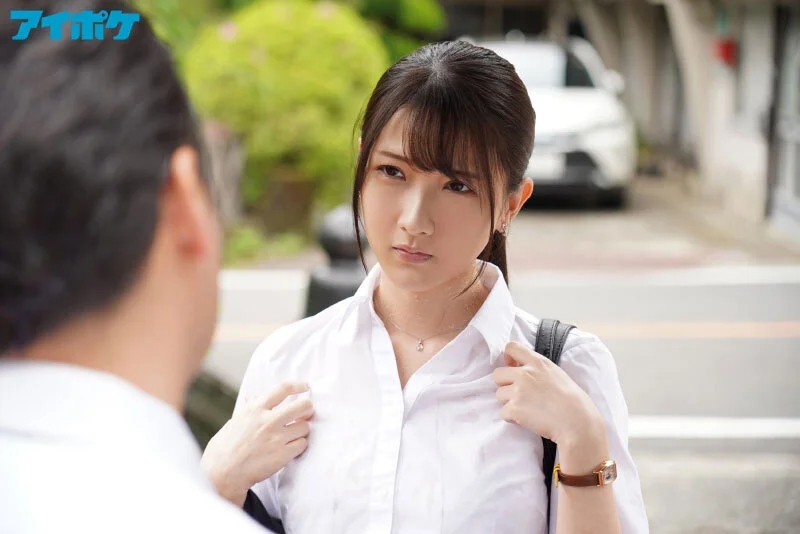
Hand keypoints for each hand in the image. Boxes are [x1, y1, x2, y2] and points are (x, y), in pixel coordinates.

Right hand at [200, 381, 313, 505]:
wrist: (222, 473)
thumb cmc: (225, 447)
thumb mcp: (237, 420)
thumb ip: (252, 409)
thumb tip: (260, 398)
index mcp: (256, 409)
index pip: (284, 389)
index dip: (298, 385)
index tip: (305, 386)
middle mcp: (268, 421)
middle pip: (303, 406)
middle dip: (307, 408)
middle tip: (305, 413)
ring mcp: (277, 438)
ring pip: (305, 427)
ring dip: (302, 430)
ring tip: (292, 435)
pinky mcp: (282, 455)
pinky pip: (302, 444)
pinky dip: (299, 446)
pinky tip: (290, 448)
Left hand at [492, 341, 603, 446]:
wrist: (577, 423)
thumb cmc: (573, 401)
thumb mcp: (557, 374)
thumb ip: (538, 369)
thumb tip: (522, 370)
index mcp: (538, 362)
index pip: (511, 347)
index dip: (508, 358)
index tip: (513, 367)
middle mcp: (525, 374)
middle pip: (497, 374)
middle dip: (505, 384)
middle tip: (518, 394)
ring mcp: (518, 391)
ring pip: (499, 394)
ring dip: (508, 402)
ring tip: (526, 409)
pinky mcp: (514, 409)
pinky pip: (503, 412)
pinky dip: (512, 418)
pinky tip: (526, 419)